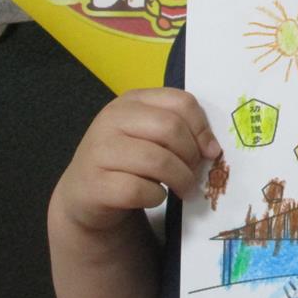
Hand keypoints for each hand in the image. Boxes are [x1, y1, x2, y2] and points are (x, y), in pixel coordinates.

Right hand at [54, 88, 220, 233]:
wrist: (85, 192)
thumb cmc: (128, 160)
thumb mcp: (151, 135)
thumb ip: (180, 130)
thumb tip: (212, 149)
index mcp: (132, 100)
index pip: (181, 102)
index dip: (202, 128)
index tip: (210, 151)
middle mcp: (112, 119)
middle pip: (171, 128)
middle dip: (191, 155)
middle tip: (194, 173)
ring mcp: (99, 150)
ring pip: (158, 160)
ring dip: (181, 179)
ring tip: (184, 189)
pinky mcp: (94, 184)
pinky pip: (140, 189)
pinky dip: (156, 196)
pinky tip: (155, 196)